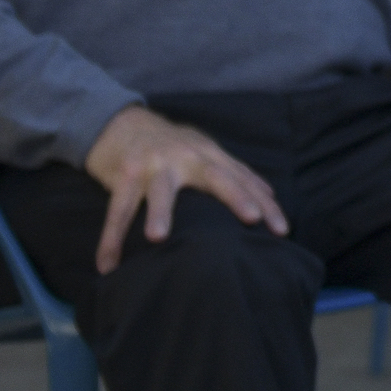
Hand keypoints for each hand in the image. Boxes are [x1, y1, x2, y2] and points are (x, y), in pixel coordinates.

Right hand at [80, 105, 286, 275]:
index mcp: (209, 155)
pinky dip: (110, 238)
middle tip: (252, 217)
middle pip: (216, 176)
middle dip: (236, 195)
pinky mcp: (124, 173)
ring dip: (157, 213)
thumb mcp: (205, 153)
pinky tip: (107, 265)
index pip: (244, 179)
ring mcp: (154, 164)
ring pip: (158, 190)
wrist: (122, 125)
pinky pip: (117, 209)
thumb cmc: (172, 147)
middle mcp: (186, 157)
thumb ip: (233, 173)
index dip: (266, 203)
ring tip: (157, 238)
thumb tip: (269, 195)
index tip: (283, 230)